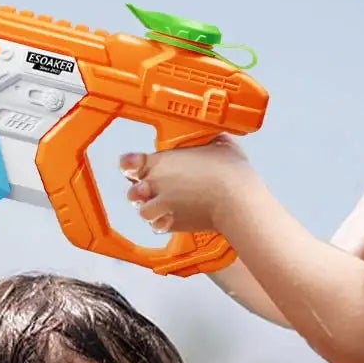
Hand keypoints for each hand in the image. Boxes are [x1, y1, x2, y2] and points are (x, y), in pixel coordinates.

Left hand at [120, 137, 258, 234]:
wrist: (236, 200)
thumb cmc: (229, 172)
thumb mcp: (220, 142)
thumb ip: (205, 139)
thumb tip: (210, 136)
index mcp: (161, 162)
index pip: (127, 163)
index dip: (130, 164)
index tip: (134, 164)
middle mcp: (156, 185)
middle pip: (132, 190)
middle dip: (140, 189)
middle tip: (154, 187)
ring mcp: (162, 207)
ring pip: (142, 211)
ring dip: (150, 208)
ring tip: (164, 204)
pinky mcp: (172, 224)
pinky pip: (156, 227)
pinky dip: (161, 223)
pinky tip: (171, 217)